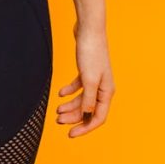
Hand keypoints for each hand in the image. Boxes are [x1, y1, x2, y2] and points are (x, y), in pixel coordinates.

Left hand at [55, 23, 114, 137]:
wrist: (88, 28)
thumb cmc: (91, 52)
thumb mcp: (89, 79)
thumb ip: (88, 99)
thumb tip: (88, 115)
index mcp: (107, 92)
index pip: (98, 117)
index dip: (85, 128)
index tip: (71, 134)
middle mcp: (102, 87)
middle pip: (88, 109)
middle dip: (74, 117)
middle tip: (58, 121)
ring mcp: (94, 78)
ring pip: (82, 99)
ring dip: (70, 105)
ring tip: (57, 110)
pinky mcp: (86, 70)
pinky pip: (78, 86)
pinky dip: (69, 91)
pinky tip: (60, 93)